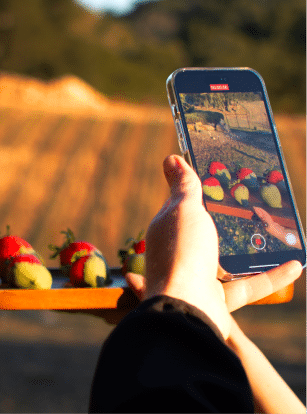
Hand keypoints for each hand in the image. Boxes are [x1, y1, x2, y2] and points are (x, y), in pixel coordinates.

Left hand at [126, 155, 301, 338]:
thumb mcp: (184, 209)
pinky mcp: (219, 297)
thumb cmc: (182, 253)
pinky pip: (250, 285)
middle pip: (209, 232)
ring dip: (254, 249)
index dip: (199, 192)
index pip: (183, 206)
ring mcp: (200, 275)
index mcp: (169, 229)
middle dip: (230, 220)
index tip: (221, 180)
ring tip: (278, 232)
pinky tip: (296, 265)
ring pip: (231, 260)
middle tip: (256, 204)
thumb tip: (171, 158)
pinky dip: (272, 276)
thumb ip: (183, 185)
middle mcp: (181, 253)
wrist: (187, 308)